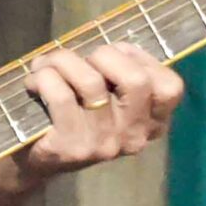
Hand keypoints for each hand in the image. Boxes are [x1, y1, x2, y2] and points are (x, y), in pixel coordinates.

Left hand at [22, 43, 182, 174]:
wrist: (36, 158)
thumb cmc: (75, 111)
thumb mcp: (109, 93)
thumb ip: (121, 70)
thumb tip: (112, 48)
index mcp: (152, 122)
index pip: (170, 87)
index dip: (140, 59)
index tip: (114, 58)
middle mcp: (134, 136)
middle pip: (137, 80)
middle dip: (104, 55)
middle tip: (82, 60)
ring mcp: (104, 145)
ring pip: (91, 82)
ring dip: (63, 61)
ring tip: (46, 65)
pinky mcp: (72, 148)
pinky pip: (61, 96)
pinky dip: (43, 78)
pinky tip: (35, 82)